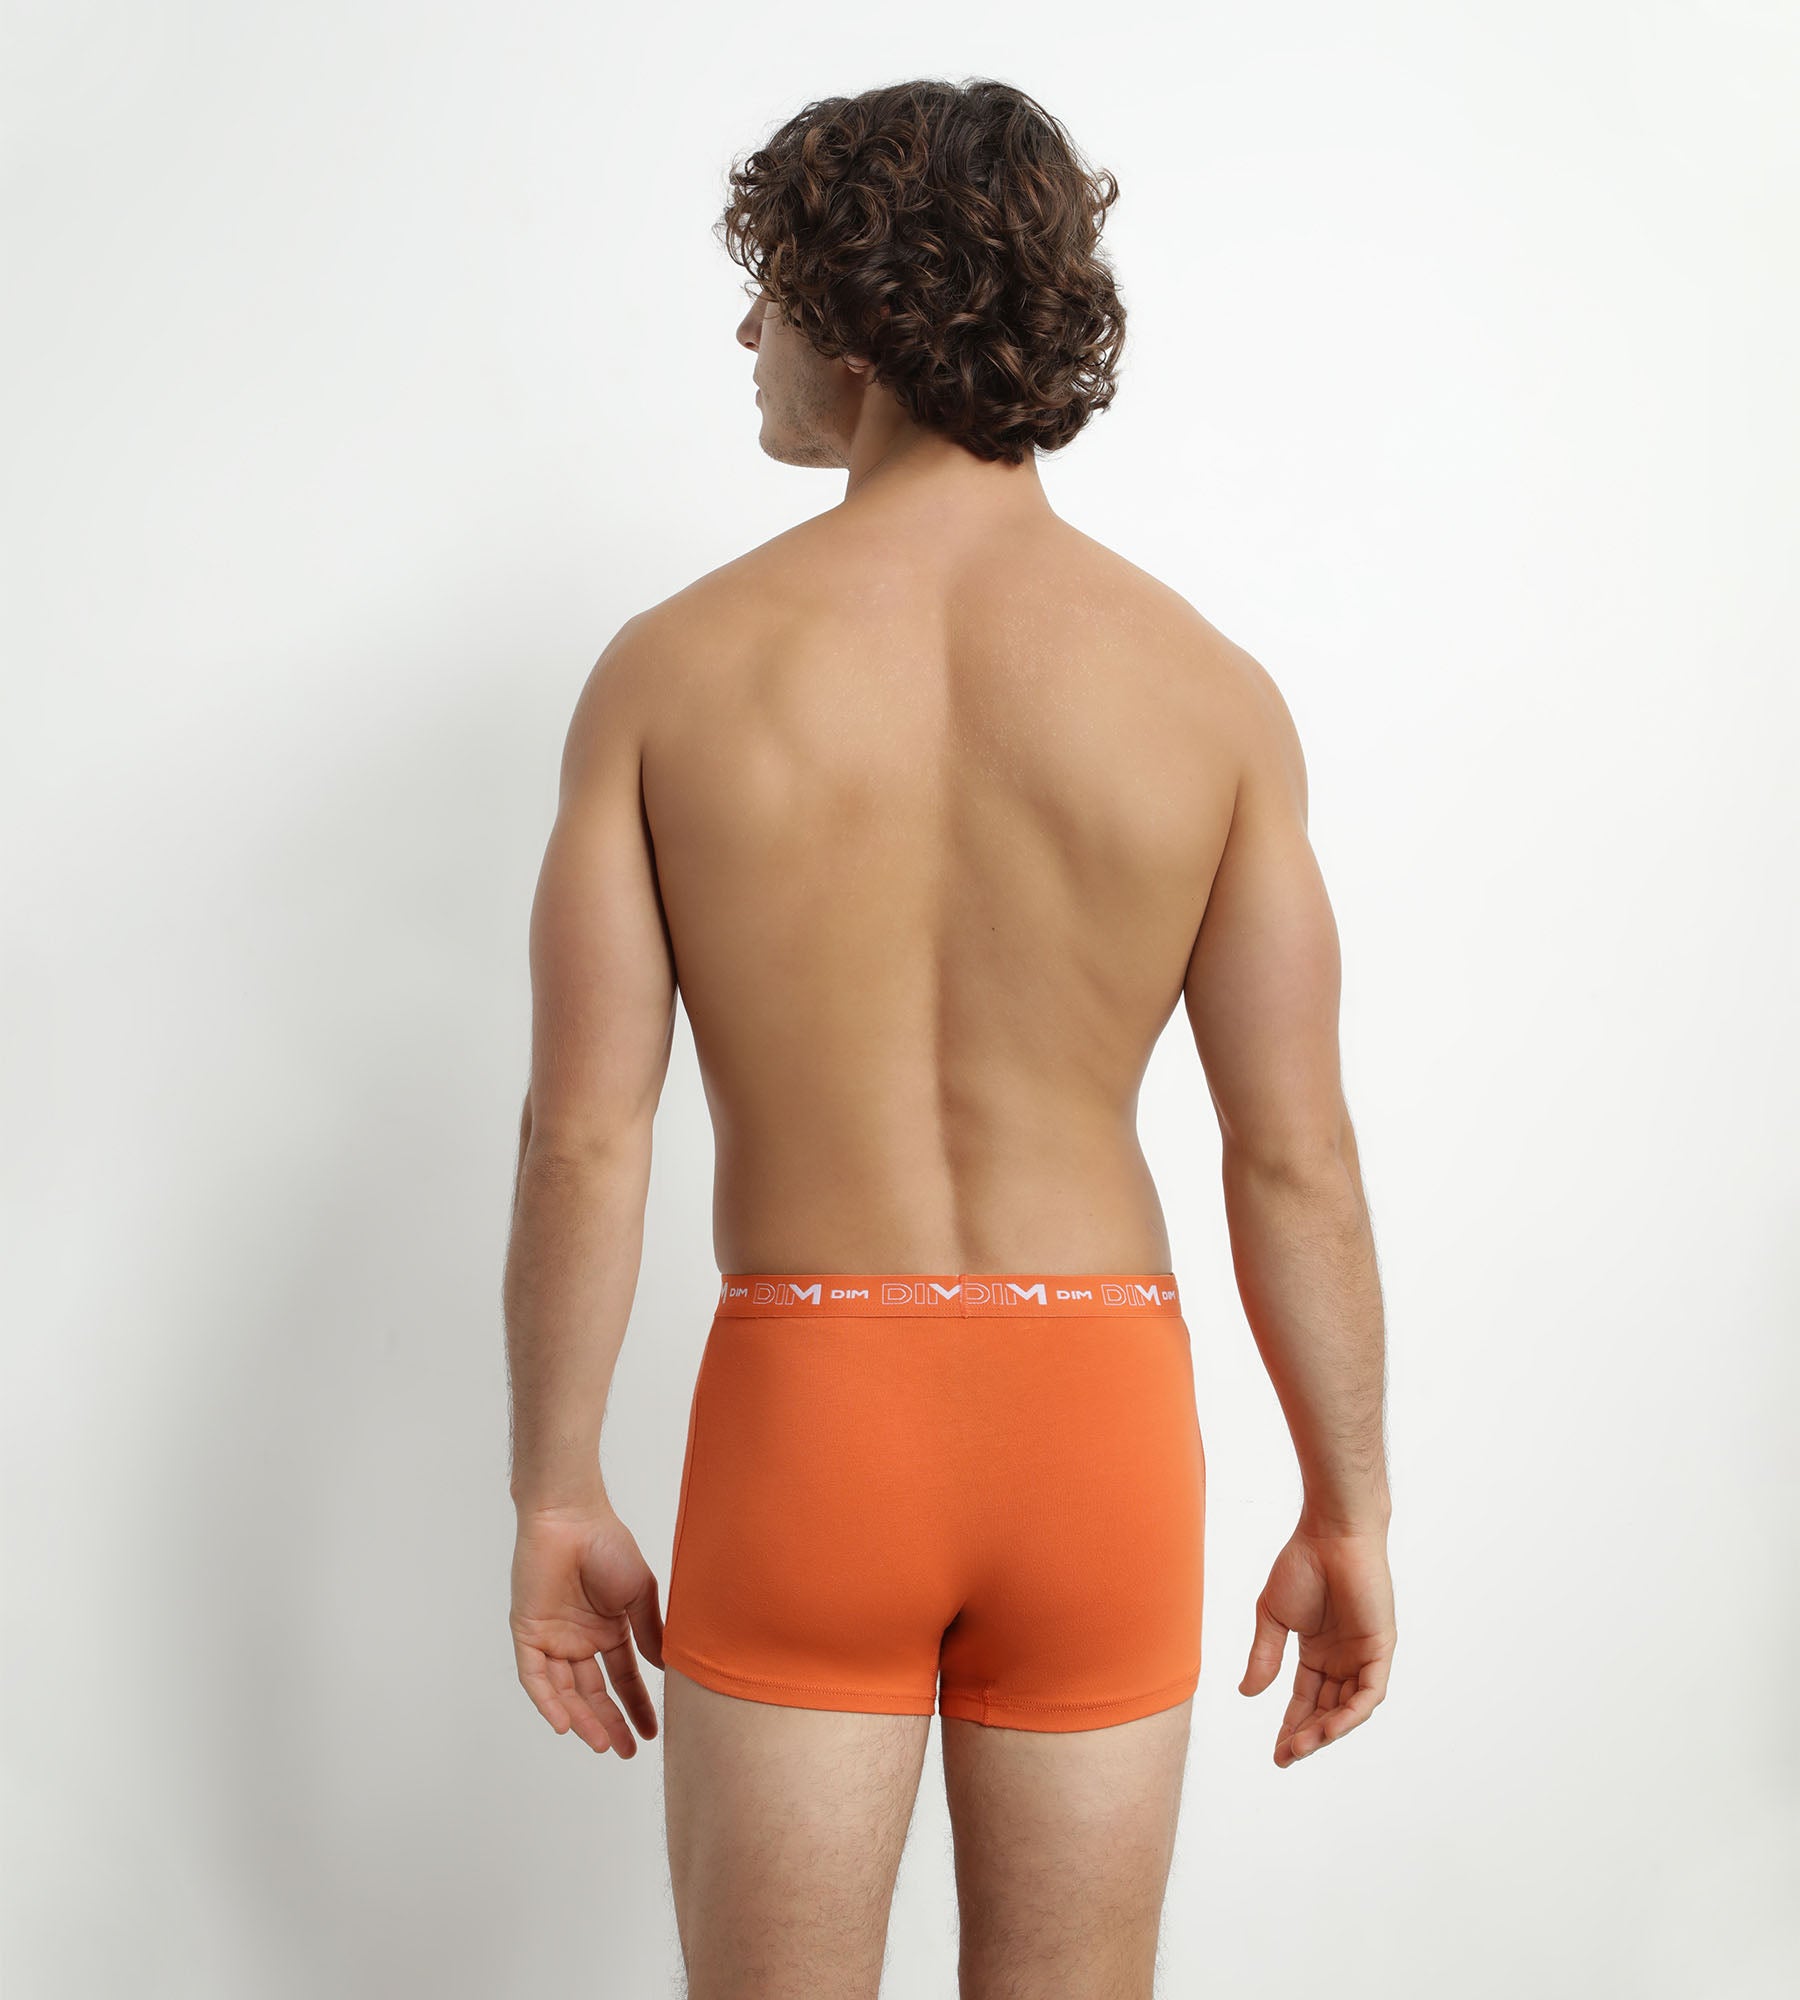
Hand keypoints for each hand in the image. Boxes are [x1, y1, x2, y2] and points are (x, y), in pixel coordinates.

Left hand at [510, 1504, 665, 1755]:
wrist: (571, 1518)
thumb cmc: (608, 1545)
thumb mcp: (640, 1594)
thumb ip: (648, 1633)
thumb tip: (664, 1672)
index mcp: (608, 1630)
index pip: (623, 1679)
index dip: (637, 1706)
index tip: (652, 1732)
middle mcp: (580, 1640)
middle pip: (594, 1693)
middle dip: (610, 1723)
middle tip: (626, 1750)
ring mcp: (553, 1638)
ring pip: (565, 1692)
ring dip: (582, 1719)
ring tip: (603, 1743)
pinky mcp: (528, 1633)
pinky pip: (535, 1677)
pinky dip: (548, 1701)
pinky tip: (565, 1723)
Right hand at [1240, 1522, 1394, 1767]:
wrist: (1330, 1535)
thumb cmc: (1302, 1565)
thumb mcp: (1273, 1616)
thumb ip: (1264, 1655)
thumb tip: (1247, 1694)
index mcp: (1317, 1652)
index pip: (1305, 1700)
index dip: (1291, 1725)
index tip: (1276, 1752)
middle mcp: (1342, 1659)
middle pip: (1326, 1711)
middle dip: (1306, 1736)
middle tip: (1286, 1756)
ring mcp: (1363, 1656)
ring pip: (1348, 1708)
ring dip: (1326, 1731)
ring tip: (1300, 1746)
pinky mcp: (1380, 1649)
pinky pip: (1369, 1693)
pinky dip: (1351, 1714)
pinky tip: (1330, 1728)